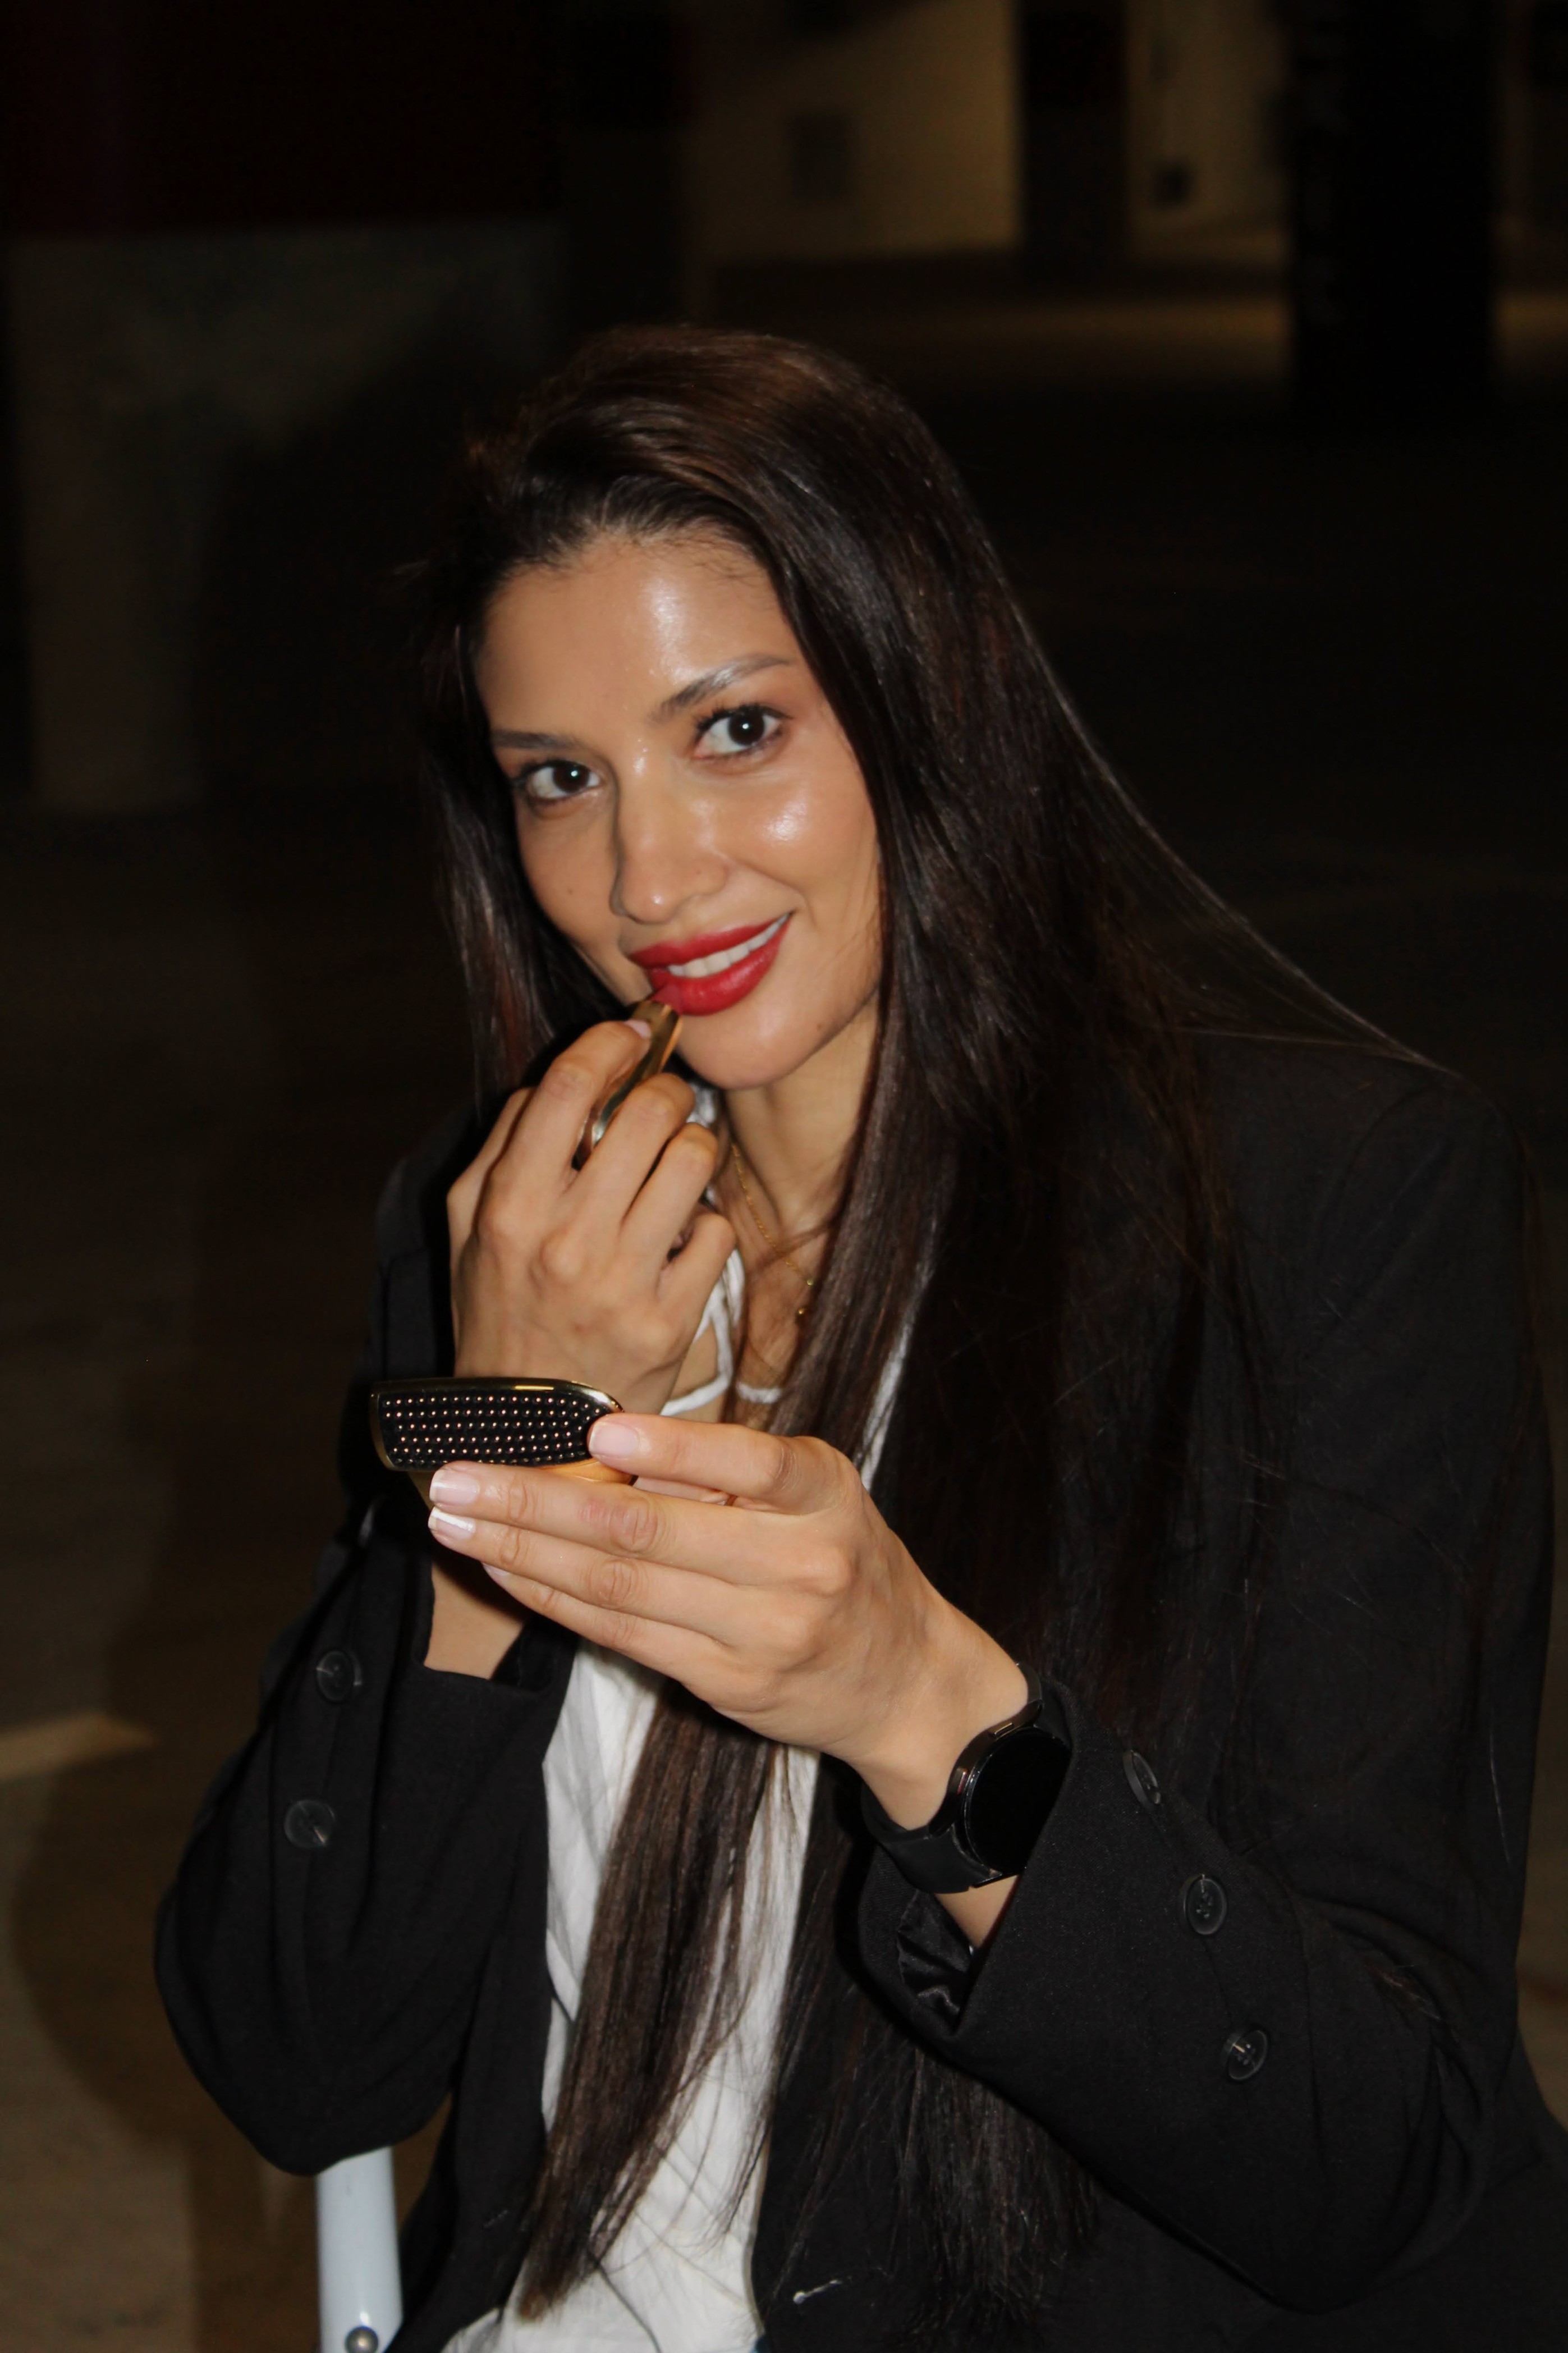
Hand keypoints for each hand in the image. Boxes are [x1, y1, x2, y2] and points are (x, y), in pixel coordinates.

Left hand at [425, 1414, 1028, 1934]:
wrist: (905, 1678)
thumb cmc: (841, 1558)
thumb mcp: (813, 1494)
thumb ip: (725, 1471)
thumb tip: (601, 1447)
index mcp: (822, 1494)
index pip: (747, 1464)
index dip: (667, 1451)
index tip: (594, 1432)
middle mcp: (799, 1564)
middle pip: (649, 1532)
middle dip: (537, 1502)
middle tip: (457, 1477)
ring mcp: (762, 1632)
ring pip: (622, 1588)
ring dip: (524, 1552)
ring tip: (457, 1522)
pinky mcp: (729, 1682)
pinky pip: (624, 1636)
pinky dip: (556, 1600)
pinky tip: (507, 1570)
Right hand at [447, 1020, 735, 1413]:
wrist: (529, 1435)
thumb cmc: (501, 1314)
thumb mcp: (470, 1229)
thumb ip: (504, 1147)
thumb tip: (556, 1077)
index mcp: (509, 1208)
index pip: (566, 1087)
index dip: (609, 1043)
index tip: (630, 1035)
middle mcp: (566, 1241)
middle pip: (647, 1112)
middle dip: (666, 1093)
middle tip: (663, 1105)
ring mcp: (623, 1282)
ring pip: (695, 1162)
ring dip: (693, 1151)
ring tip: (676, 1167)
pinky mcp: (671, 1320)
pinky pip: (717, 1231)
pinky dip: (705, 1225)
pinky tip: (680, 1238)